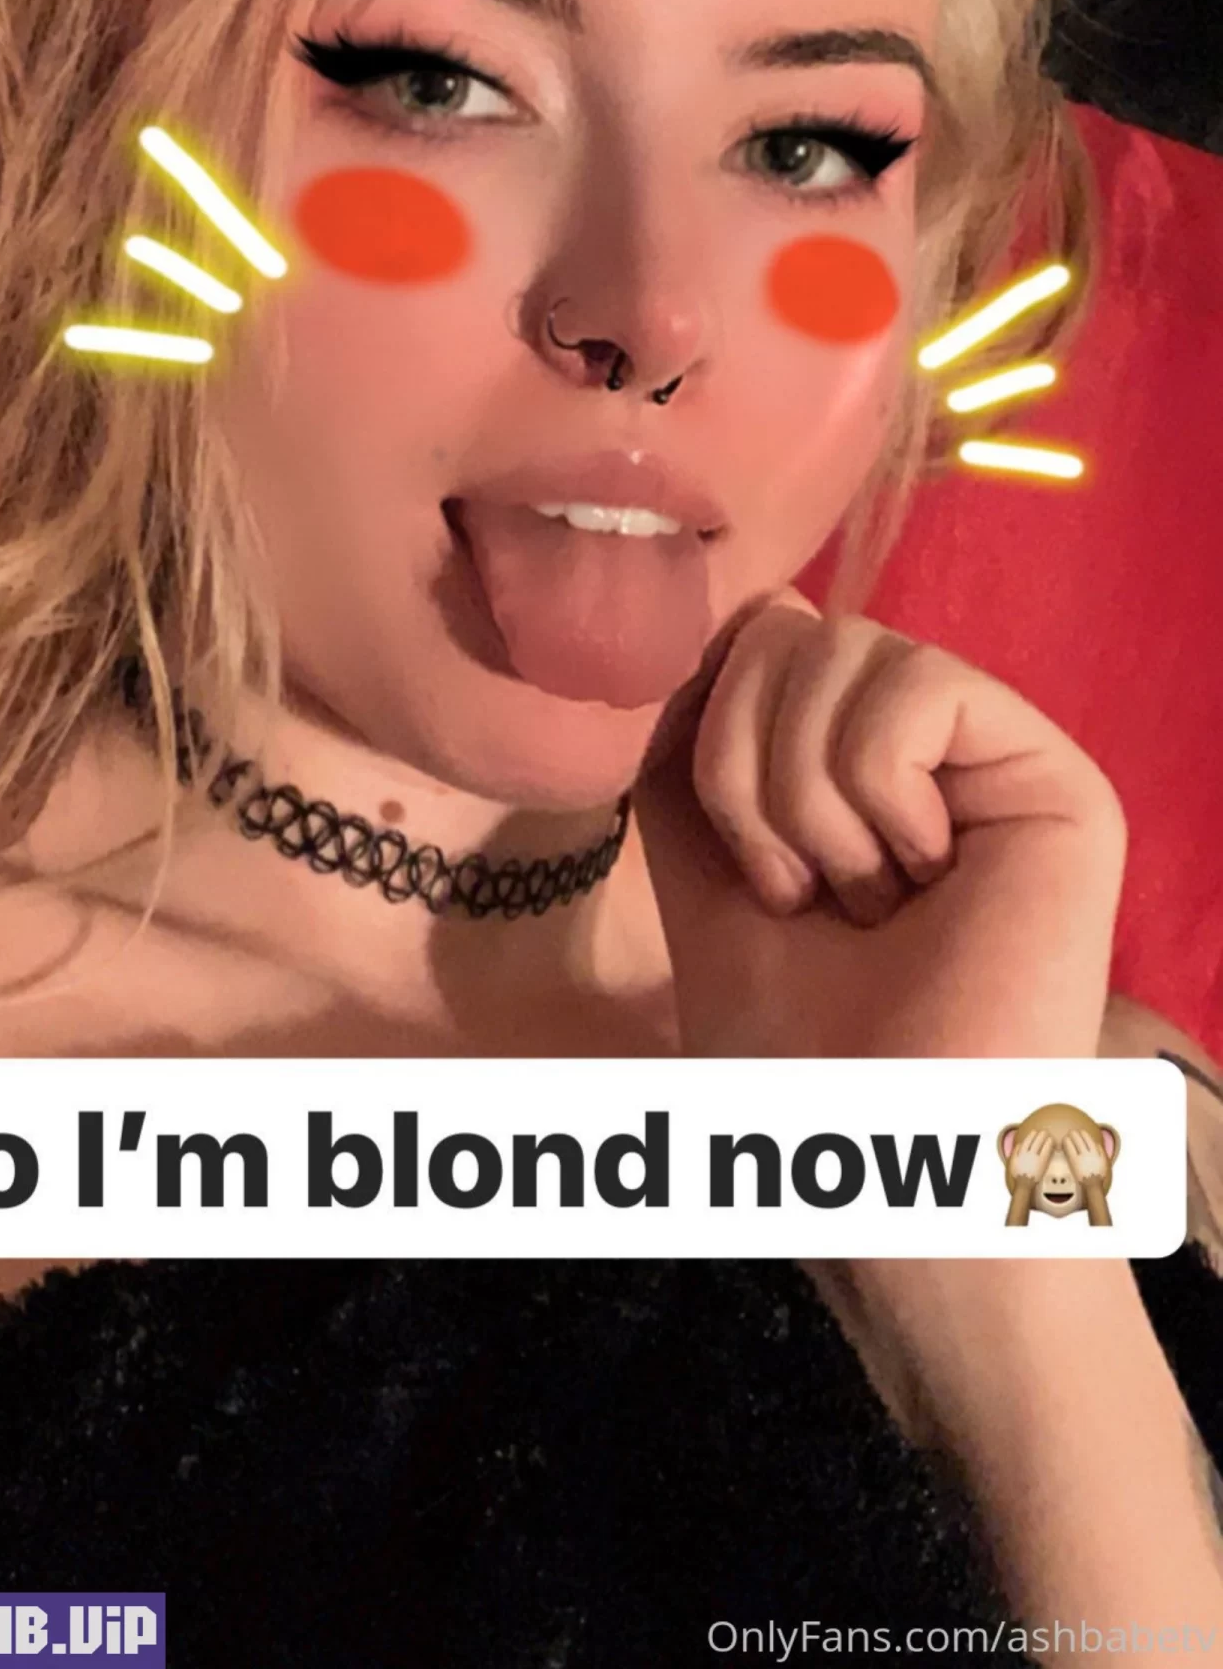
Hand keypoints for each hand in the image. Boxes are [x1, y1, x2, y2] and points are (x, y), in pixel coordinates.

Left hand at [633, 588, 1126, 1059]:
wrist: (863, 1139)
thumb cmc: (788, 1030)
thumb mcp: (699, 853)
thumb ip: (700, 732)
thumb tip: (750, 612)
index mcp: (850, 750)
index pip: (758, 636)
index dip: (712, 731)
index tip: (750, 867)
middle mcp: (931, 737)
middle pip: (785, 631)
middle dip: (746, 774)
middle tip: (803, 894)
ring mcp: (995, 750)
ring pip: (839, 646)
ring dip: (805, 799)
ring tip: (861, 900)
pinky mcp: (1052, 774)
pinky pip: (916, 687)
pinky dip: (878, 792)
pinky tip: (922, 877)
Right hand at [1008, 1125, 1054, 1195]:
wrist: (1023, 1184)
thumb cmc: (1018, 1175)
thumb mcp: (1012, 1162)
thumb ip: (1015, 1152)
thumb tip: (1019, 1144)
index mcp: (1021, 1153)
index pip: (1027, 1141)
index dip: (1031, 1135)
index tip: (1034, 1132)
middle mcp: (1028, 1153)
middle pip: (1034, 1141)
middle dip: (1039, 1135)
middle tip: (1044, 1131)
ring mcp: (1035, 1157)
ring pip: (1040, 1145)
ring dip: (1044, 1138)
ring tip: (1048, 1135)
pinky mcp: (1041, 1162)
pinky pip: (1046, 1151)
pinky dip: (1048, 1145)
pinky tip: (1051, 1142)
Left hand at [1063, 1123, 1108, 1185]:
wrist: (1093, 1185)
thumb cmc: (1098, 1175)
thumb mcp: (1104, 1162)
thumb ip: (1102, 1152)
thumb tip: (1098, 1144)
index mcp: (1097, 1153)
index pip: (1089, 1139)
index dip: (1084, 1134)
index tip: (1081, 1132)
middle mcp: (1090, 1153)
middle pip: (1081, 1139)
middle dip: (1075, 1134)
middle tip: (1071, 1132)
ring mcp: (1082, 1157)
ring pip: (1075, 1142)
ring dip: (1070, 1137)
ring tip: (1066, 1136)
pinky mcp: (1075, 1161)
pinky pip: (1070, 1149)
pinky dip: (1066, 1144)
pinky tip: (1063, 1142)